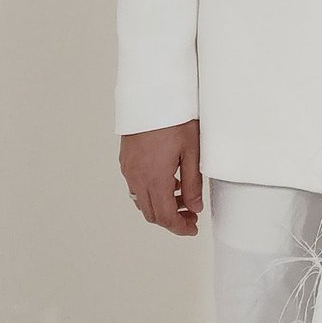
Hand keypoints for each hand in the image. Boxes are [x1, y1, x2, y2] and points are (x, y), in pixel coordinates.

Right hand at [120, 119, 202, 234]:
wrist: (151, 94)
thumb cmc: (175, 118)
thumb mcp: (192, 150)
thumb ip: (193, 182)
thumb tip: (195, 207)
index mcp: (155, 179)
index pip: (165, 217)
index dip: (180, 228)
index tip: (193, 228)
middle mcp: (137, 178)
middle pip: (152, 213)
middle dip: (172, 220)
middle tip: (191, 216)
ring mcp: (129, 169)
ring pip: (142, 201)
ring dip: (161, 206)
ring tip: (184, 196)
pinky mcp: (126, 160)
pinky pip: (136, 187)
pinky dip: (152, 192)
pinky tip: (169, 180)